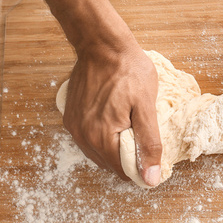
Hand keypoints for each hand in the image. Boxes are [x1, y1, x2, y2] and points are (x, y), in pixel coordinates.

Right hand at [62, 21, 162, 185]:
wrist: (102, 45)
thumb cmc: (128, 71)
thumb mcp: (146, 106)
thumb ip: (149, 144)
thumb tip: (151, 178)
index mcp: (101, 137)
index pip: (123, 171)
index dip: (140, 168)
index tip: (151, 154)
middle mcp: (83, 137)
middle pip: (109, 165)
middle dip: (127, 157)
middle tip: (142, 135)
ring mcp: (74, 127)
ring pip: (98, 154)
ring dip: (114, 148)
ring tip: (129, 127)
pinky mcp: (70, 117)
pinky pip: (88, 139)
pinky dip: (102, 137)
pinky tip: (115, 121)